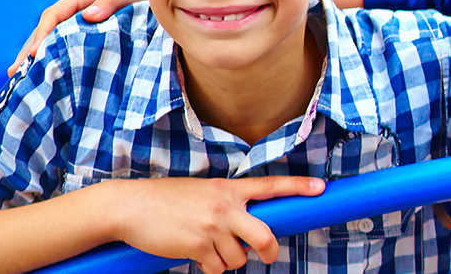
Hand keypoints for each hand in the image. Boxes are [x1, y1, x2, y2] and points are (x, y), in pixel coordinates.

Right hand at [12, 0, 143, 74]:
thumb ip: (112, 1)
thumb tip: (88, 16)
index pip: (54, 15)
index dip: (42, 34)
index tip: (35, 54)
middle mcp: (77, 9)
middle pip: (46, 29)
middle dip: (29, 50)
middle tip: (14, 72)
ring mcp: (80, 22)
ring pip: (51, 38)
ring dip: (36, 56)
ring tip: (19, 77)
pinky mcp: (87, 34)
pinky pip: (64, 44)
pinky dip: (52, 57)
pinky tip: (43, 73)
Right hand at [86, 176, 324, 273]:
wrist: (129, 207)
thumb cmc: (165, 200)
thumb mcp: (201, 192)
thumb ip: (227, 205)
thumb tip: (247, 233)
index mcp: (227, 189)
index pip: (271, 186)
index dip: (298, 187)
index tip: (321, 189)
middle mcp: (224, 207)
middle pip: (265, 236)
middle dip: (271, 252)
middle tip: (268, 256)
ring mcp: (212, 228)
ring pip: (238, 258)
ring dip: (228, 261)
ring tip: (208, 249)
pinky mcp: (197, 247)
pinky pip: (217, 268)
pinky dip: (210, 267)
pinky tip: (195, 255)